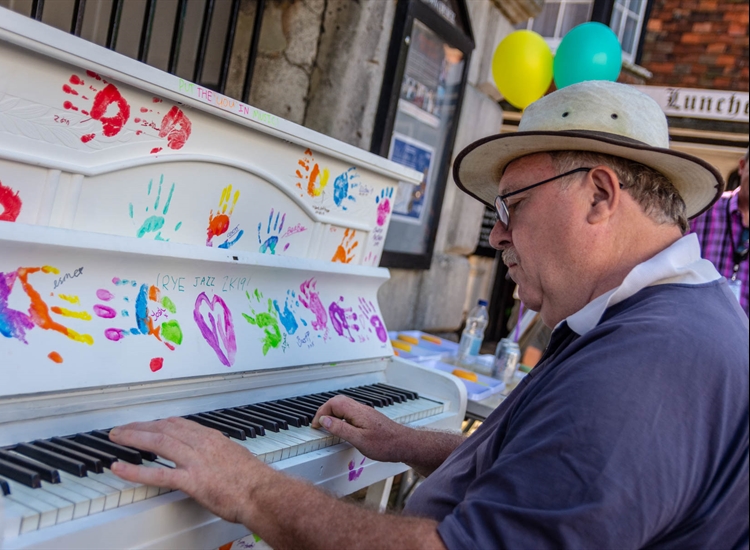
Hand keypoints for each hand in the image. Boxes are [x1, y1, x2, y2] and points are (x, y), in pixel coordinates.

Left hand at [109, 417, 269, 524]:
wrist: (262, 493)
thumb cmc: (254, 480)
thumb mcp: (236, 458)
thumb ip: (220, 455)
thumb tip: (214, 459)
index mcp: (213, 438)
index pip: (180, 424)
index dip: (159, 423)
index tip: (148, 425)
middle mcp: (202, 444)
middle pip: (165, 428)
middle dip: (141, 426)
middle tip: (124, 429)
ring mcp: (195, 461)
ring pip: (158, 442)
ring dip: (134, 438)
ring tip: (117, 438)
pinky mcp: (191, 480)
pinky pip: (157, 473)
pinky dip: (134, 470)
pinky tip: (119, 468)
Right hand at [312, 395, 408, 462]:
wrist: (404, 445)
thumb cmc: (385, 444)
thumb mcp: (359, 440)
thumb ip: (341, 429)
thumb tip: (325, 420)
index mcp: (357, 412)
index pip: (334, 403)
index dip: (321, 412)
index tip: (316, 425)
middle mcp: (361, 409)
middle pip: (338, 402)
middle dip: (325, 411)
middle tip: (319, 424)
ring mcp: (366, 413)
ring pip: (345, 407)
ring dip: (333, 414)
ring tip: (327, 426)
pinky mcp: (369, 419)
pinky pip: (351, 413)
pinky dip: (342, 418)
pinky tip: (342, 428)